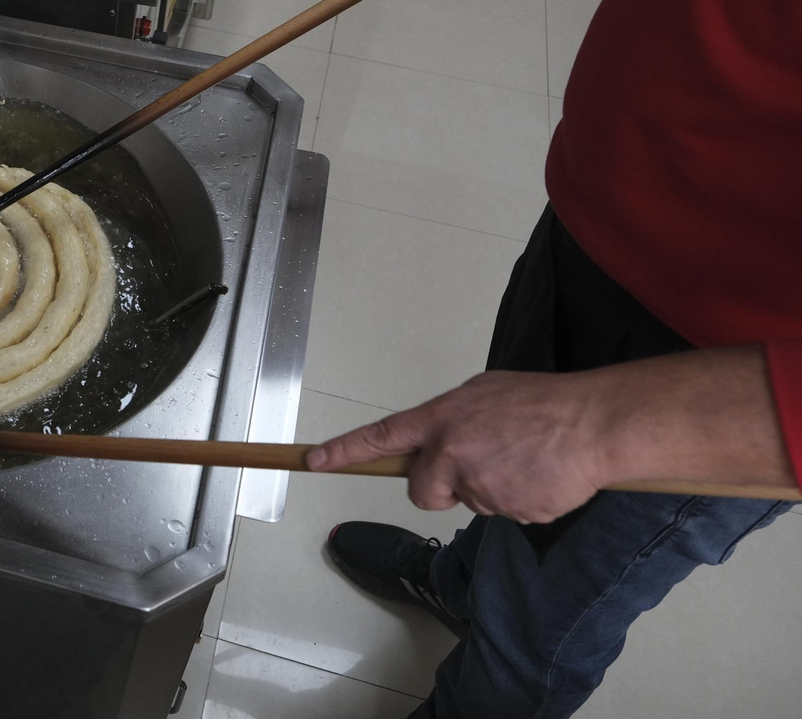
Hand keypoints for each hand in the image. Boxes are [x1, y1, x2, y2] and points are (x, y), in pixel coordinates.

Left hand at [306, 371, 612, 522]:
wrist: (596, 424)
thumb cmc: (545, 404)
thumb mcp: (485, 396)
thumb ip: (452, 422)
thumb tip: (438, 443)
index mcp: (442, 418)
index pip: (380, 437)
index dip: (344, 451)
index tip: (313, 460)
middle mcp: (451, 451)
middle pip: (422, 492)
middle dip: (442, 490)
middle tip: (480, 468)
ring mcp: (478, 484)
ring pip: (469, 502)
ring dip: (491, 489)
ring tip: (524, 461)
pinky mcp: (507, 510)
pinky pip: (503, 514)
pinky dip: (520, 501)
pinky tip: (539, 477)